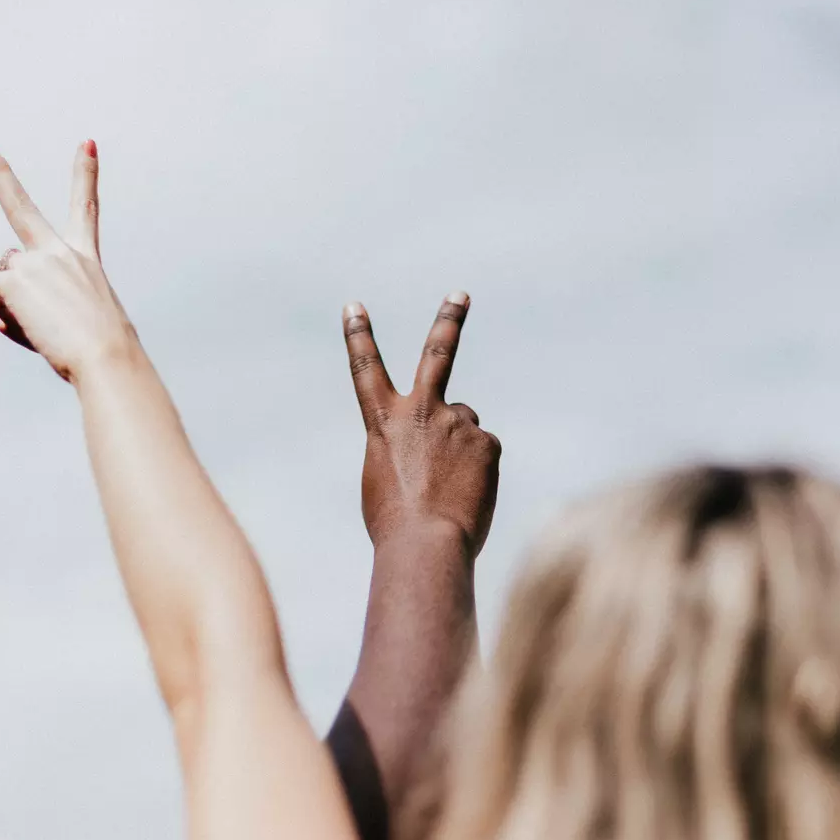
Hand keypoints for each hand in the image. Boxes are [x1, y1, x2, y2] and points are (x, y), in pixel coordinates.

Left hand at [0, 138, 136, 382]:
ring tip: (37, 329)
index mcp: (86, 259)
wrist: (107, 357)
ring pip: (0, 274)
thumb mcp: (77, 323)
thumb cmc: (102, 351)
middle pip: (21, 205)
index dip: (86, 173)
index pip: (86, 208)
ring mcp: (37, 263)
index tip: (87, 143)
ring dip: (6, 301)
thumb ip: (35, 310)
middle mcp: (61, 253)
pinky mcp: (14, 280)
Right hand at [343, 294, 499, 555]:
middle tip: (461, 294)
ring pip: (464, 427)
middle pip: (437, 354)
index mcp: (383, 422)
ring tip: (449, 488)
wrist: (424, 544)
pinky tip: (467, 494)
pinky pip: (484, 453)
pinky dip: (478, 473)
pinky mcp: (486, 441)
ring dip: (459, 452)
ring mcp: (456, 422)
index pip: (365, 369)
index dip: (358, 336)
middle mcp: (421, 411)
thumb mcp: (386, 478)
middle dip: (448, 320)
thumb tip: (449, 443)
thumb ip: (411, 447)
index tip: (353, 306)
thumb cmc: (396, 525)